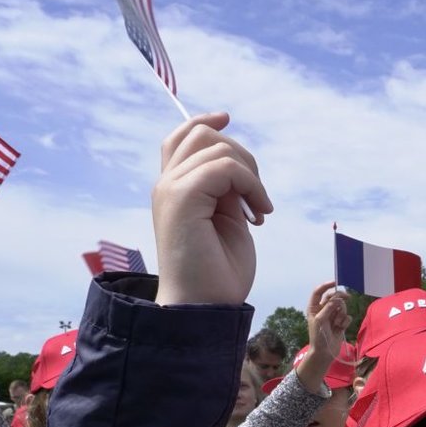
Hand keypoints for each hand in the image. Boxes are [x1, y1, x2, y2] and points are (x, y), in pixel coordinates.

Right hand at [152, 113, 270, 307]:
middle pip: (201, 134)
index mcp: (174, 190)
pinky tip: (258, 215)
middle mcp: (166, 185)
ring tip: (259, 211)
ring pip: (215, 146)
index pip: (181, 137)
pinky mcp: (180, 198)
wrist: (203, 308)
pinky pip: (224, 166)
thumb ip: (225, 189)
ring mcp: (170, 190)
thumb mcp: (227, 221)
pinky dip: (250, 185)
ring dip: (250, 174)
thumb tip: (236, 165)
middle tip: (257, 199)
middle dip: (242, 156)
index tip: (228, 117)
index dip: (204, 121)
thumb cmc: (218, 274)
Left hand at [297, 281, 348, 389]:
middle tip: (347, 298)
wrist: (324, 352)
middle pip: (333, 297)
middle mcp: (323, 310)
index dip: (326, 285)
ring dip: (341, 314)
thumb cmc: (318, 336)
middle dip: (340, 299)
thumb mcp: (320, 320)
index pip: (319, 292)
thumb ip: (328, 307)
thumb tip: (337, 299)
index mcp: (314, 307)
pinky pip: (346, 316)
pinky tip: (340, 328)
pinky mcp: (340, 323)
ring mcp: (332, 316)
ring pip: (342, 306)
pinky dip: (345, 321)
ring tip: (337, 324)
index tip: (335, 282)